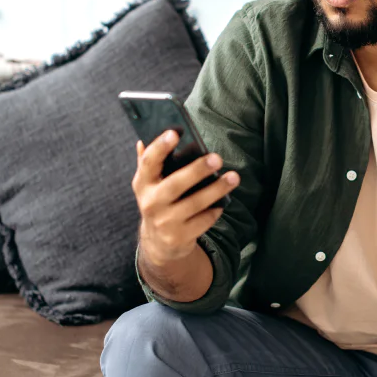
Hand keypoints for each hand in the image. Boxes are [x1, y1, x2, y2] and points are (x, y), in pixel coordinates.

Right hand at [132, 130, 239, 265]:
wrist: (158, 243)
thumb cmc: (159, 202)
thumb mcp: (149, 184)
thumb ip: (148, 161)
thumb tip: (143, 139)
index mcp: (142, 184)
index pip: (148, 162)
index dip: (160, 147)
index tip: (175, 132)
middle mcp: (151, 203)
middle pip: (175, 185)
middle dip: (197, 170)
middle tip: (217, 158)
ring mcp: (165, 222)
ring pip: (195, 204)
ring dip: (217, 189)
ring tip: (234, 177)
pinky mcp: (179, 237)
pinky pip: (203, 221)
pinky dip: (215, 210)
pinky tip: (223, 202)